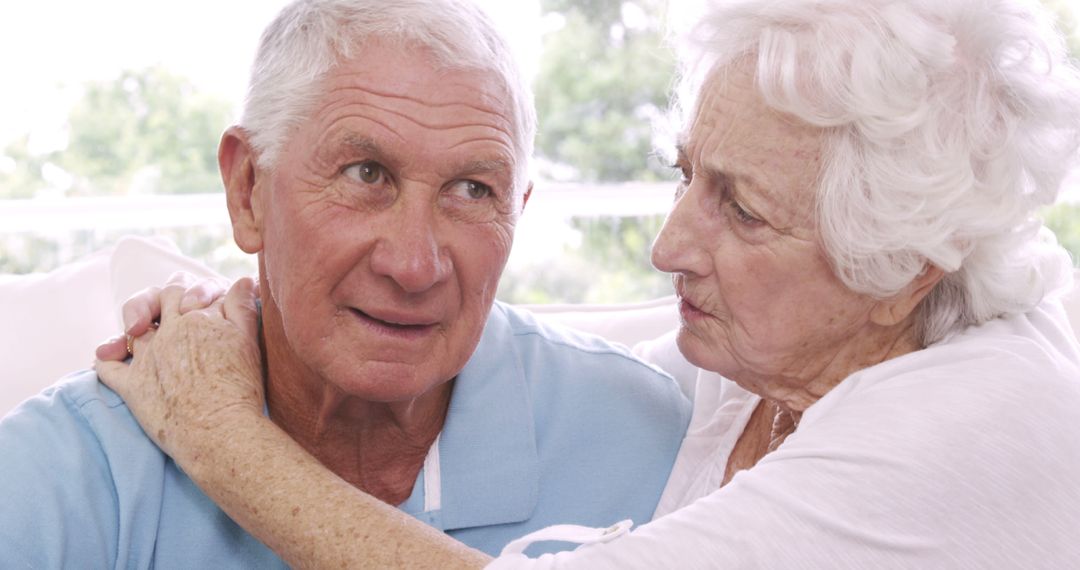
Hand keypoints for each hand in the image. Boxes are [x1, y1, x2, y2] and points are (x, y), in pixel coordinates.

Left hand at [95, 277, 263, 463]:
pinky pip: (108, 367)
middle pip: (158, 300)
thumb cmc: (241, 388)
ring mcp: (146, 358)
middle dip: (159, 299)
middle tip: (169, 309)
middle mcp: (168, 332)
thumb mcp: (249, 341)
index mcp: (197, 318)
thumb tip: (243, 280)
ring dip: (133, 326)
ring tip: (137, 330)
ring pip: (132, 330)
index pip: (186, 290)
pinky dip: (106, 359)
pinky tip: (110, 357)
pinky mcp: (131, 387)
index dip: (192, 292)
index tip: (198, 301)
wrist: (221, 432)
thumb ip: (242, 307)